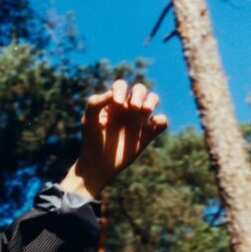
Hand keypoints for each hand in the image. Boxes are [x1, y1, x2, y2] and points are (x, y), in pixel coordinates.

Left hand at [61, 80, 167, 199]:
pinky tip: (152, 124)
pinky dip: (161, 120)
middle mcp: (127, 108)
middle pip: (140, 90)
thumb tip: (111, 93)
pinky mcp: (148, 134)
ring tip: (144, 112)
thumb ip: (94, 104)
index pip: (121, 86)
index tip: (117, 104)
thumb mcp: (89, 121)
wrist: (97, 165)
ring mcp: (138, 120)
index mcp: (113, 102)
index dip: (120, 90)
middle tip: (134, 108)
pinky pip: (161, 122)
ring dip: (151, 102)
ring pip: (153, 100)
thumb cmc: (91, 141)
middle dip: (139, 95)